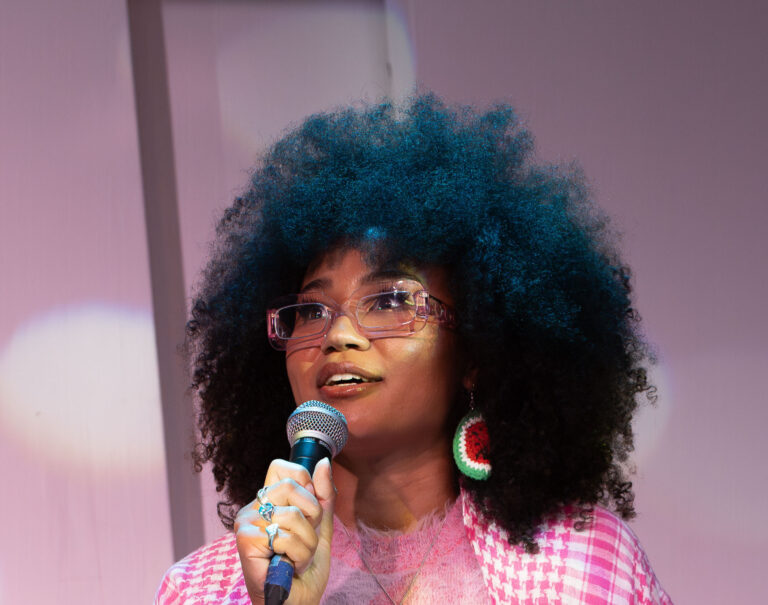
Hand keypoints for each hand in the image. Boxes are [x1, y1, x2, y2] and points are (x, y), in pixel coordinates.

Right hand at [235, 458, 335, 604]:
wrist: (297, 602)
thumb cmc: (304, 569)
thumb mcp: (322, 527)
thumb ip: (324, 495)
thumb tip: (323, 462)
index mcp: (270, 500)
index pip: (285, 469)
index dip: (306, 488)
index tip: (308, 515)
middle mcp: (255, 507)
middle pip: (292, 486)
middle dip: (312, 518)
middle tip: (304, 541)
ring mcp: (247, 522)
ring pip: (293, 515)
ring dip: (307, 544)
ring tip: (296, 558)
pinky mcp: (246, 540)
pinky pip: (285, 536)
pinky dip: (296, 556)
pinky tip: (287, 566)